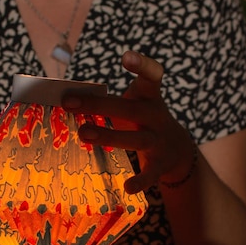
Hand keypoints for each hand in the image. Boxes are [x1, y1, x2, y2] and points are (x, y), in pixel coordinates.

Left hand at [61, 51, 193, 193]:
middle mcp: (157, 116)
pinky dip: (140, 181)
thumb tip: (67, 101)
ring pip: (136, 140)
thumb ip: (105, 102)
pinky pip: (150, 173)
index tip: (126, 57)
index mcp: (150, 96)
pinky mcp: (161, 164)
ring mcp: (159, 140)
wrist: (178, 148)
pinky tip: (128, 187)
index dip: (142, 65)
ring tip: (83, 134)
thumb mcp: (132, 104)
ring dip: (109, 137)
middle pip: (129, 110)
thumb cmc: (142, 119)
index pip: (152, 75)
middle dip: (99, 105)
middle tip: (69, 103)